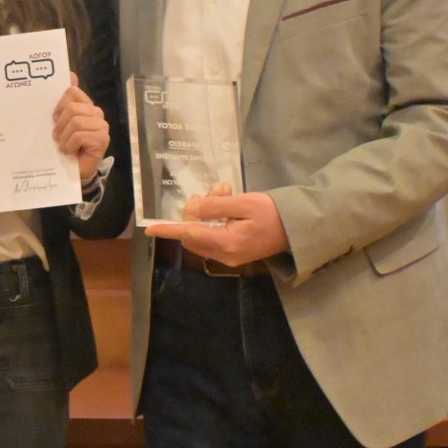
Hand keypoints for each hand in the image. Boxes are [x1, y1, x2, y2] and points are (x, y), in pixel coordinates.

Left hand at [51, 73, 109, 186]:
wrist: (74, 170)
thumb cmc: (67, 145)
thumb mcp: (60, 121)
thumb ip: (65, 99)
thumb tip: (70, 73)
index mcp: (86, 106)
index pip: (72, 92)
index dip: (59, 106)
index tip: (54, 120)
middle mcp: (97, 113)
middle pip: (72, 108)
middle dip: (60, 125)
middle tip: (58, 137)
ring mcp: (102, 126)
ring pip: (75, 121)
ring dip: (64, 137)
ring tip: (65, 146)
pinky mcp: (102, 139)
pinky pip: (79, 135)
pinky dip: (70, 145)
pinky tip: (72, 151)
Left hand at [146, 191, 289, 266]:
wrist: (298, 228)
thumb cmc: (272, 213)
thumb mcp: (241, 203)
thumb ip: (214, 206)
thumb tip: (191, 210)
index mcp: (225, 243)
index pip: (188, 235)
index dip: (168, 230)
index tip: (149, 228)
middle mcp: (224, 255)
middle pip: (193, 235)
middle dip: (195, 212)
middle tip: (213, 192)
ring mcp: (230, 256)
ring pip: (203, 234)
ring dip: (207, 213)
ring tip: (224, 192)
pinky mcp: (236, 252)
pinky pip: (215, 236)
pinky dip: (215, 220)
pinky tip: (227, 202)